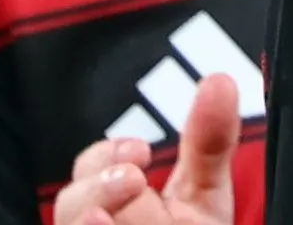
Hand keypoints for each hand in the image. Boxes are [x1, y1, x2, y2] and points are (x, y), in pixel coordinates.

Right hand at [57, 71, 242, 224]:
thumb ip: (208, 142)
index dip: (105, 156)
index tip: (138, 153)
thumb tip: (221, 82)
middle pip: (72, 204)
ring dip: (91, 222)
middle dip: (101, 191)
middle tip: (132, 182)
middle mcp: (94, 223)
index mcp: (114, 197)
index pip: (88, 168)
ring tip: (106, 217)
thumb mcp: (204, 194)